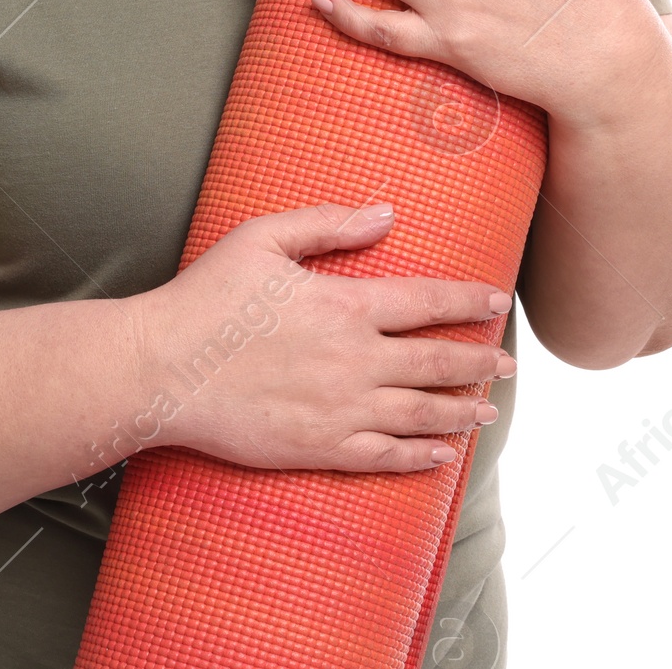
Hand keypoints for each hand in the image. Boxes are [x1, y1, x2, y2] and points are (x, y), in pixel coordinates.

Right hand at [126, 201, 514, 473]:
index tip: (496, 301)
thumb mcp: (262, 238)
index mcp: (343, 305)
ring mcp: (339, 409)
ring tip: (487, 411)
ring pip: (419, 412)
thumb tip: (384, 214)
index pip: (424, 300)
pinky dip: (418, 457)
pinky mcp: (317, 447)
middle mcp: (352, 360)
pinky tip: (440, 456)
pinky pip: (383, 457)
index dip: (466, 300)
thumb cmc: (207, 298)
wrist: (163, 369)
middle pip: (435, 361)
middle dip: (478, 361)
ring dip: (460, 410)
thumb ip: (327, 225)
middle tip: (508, 365)